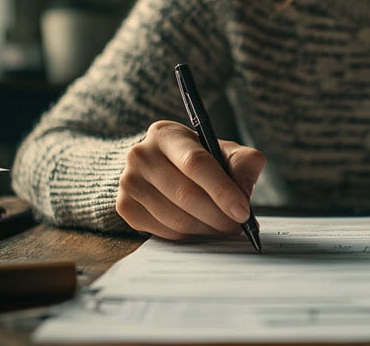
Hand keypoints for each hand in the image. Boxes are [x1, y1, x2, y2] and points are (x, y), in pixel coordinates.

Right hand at [116, 120, 265, 239]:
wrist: (160, 168)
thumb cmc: (200, 159)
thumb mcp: (225, 152)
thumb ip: (244, 165)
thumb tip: (244, 195)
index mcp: (166, 134)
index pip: (196, 163)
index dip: (222, 190)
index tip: (243, 212)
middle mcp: (140, 154)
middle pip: (185, 194)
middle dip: (218, 216)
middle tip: (238, 226)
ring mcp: (129, 182)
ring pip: (176, 218)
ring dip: (207, 229)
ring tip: (224, 227)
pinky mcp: (125, 207)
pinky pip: (165, 232)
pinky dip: (189, 235)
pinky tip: (201, 227)